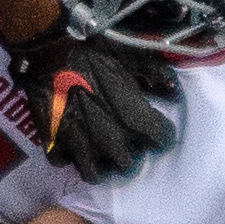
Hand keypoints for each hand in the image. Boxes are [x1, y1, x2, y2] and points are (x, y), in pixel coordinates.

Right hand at [7, 14, 179, 183]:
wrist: (50, 48)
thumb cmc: (93, 51)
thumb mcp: (131, 56)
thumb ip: (156, 74)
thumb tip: (174, 90)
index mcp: (135, 120)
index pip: (162, 140)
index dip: (160, 131)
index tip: (155, 124)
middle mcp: (111, 140)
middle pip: (130, 164)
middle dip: (130, 153)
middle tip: (126, 138)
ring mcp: (81, 146)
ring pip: (96, 174)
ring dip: (99, 164)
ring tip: (100, 151)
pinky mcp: (54, 144)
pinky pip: (64, 163)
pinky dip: (68, 156)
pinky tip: (72, 142)